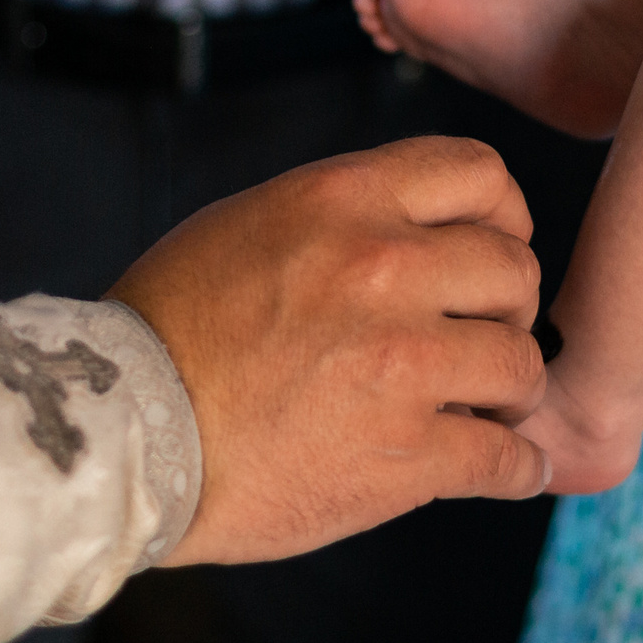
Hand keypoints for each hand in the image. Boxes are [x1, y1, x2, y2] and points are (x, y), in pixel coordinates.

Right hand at [110, 137, 549, 565]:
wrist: (120, 438)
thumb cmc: (168, 330)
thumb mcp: (250, 223)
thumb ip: (344, 217)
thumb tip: (417, 228)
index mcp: (344, 200)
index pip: (483, 173)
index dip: (501, 216)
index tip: (486, 255)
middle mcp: (384, 269)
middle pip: (515, 271)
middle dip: (505, 310)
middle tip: (477, 342)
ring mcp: (403, 365)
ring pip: (523, 364)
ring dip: (509, 390)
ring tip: (482, 407)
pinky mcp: (407, 456)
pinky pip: (509, 457)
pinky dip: (519, 467)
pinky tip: (512, 469)